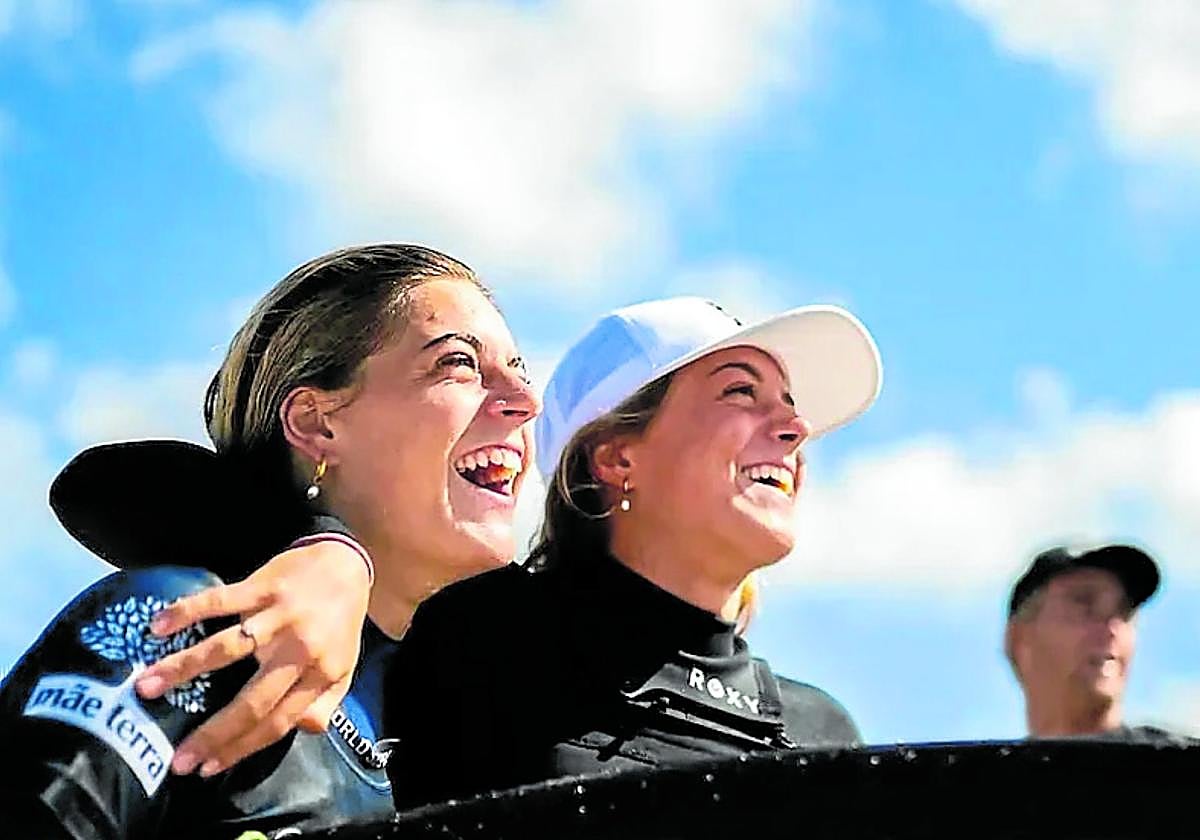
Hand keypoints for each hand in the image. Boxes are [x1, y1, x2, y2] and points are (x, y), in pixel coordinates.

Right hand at [135, 538, 371, 775]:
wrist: (347, 563)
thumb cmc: (339, 622)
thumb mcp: (345, 668)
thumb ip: (325, 704)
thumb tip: (297, 730)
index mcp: (320, 673)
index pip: (277, 722)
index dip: (241, 748)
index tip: (206, 768)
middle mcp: (298, 649)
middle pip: (251, 700)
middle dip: (211, 733)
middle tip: (174, 757)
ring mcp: (278, 616)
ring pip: (226, 649)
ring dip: (183, 669)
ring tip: (145, 688)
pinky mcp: (262, 586)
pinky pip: (220, 600)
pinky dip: (188, 612)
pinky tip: (158, 627)